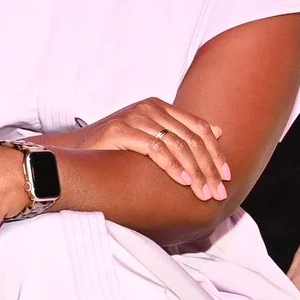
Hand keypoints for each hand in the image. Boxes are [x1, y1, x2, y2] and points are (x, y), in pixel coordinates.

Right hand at [50, 98, 231, 200]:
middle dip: (209, 167)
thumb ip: (180, 134)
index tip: (226, 176)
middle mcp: (150, 108)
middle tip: (218, 192)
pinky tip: (183, 181)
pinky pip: (156, 148)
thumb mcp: (149, 137)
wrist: (72, 150)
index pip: (199, 128)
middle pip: (192, 138)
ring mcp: (136, 117)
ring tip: (203, 192)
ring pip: (178, 144)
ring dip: (195, 171)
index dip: (216, 153)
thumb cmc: (112, 149)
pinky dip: (172, 166)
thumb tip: (218, 131)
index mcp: (160, 107)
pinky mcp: (122, 130)